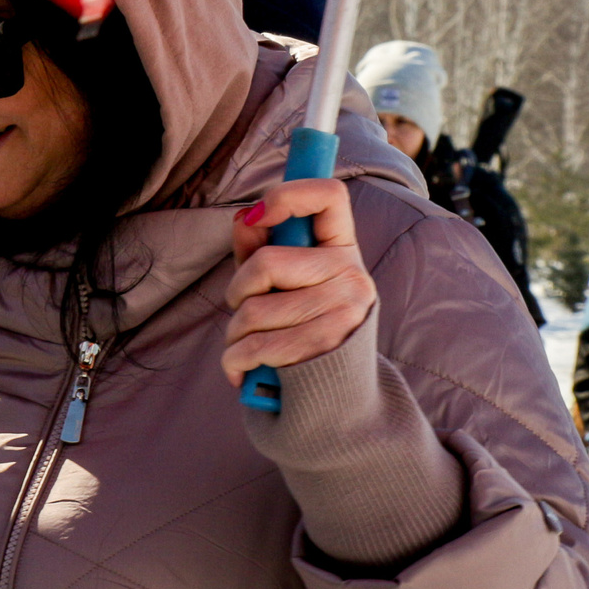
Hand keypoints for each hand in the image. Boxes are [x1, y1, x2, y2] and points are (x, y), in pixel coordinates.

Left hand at [222, 177, 375, 386]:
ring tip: (249, 345)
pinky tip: (244, 367)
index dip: (288, 194)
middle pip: (265, 264)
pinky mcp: (329, 345)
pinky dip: (235, 360)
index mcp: (343, 248)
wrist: (333, 394)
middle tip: (245, 311)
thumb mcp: (279, 284)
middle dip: (237, 292)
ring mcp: (346, 310)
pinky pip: (255, 346)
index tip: (259, 215)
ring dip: (235, 333)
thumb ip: (259, 249)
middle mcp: (352, 274)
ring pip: (253, 310)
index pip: (329, 196)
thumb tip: (242, 218)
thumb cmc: (296, 327)